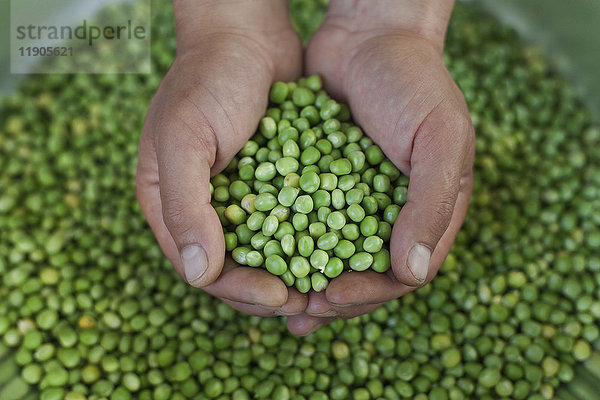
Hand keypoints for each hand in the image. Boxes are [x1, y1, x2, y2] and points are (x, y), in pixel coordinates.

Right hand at [136, 1, 307, 316]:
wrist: (246, 35)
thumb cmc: (206, 79)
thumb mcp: (183, 138)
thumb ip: (185, 205)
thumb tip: (198, 274)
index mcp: (170, 204)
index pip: (202, 266)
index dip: (240, 289)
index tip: (281, 297)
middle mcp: (205, 208)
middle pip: (237, 267)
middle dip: (273, 290)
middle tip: (313, 303)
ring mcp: (240, 197)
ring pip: (268, 251)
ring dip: (296, 272)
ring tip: (330, 288)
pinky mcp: (272, 183)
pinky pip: (291, 221)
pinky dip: (311, 239)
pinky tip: (339, 252)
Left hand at [286, 0, 474, 334]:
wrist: (370, 36)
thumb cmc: (416, 84)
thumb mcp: (441, 140)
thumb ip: (431, 205)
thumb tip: (411, 274)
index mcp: (429, 213)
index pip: (403, 273)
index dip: (370, 294)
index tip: (333, 298)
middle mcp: (392, 215)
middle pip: (364, 274)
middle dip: (332, 298)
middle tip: (298, 313)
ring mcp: (355, 200)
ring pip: (330, 254)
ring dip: (306, 281)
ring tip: (277, 301)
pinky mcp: (322, 183)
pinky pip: (304, 222)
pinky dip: (287, 242)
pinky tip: (262, 256)